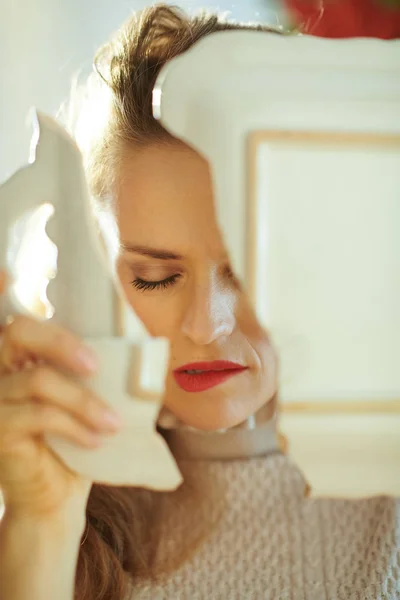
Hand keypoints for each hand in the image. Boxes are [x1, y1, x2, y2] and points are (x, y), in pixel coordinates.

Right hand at [0, 270, 120, 520]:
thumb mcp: (86, 398)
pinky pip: (38, 415)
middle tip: (96, 364)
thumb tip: (138, 341)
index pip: (12, 319)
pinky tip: (95, 438)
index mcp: (20, 358)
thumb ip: (91, 368)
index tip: (7, 271)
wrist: (57, 497)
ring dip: (84, 401)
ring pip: (38, 381)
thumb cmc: (75, 441)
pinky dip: (73, 424)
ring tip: (113, 423)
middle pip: (17, 331)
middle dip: (61, 341)